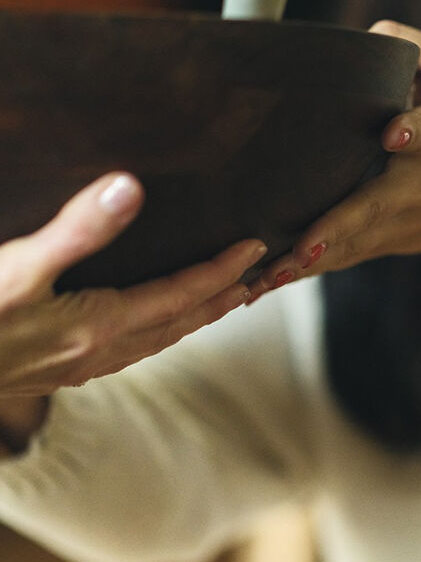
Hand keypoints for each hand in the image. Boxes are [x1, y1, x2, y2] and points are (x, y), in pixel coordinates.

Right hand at [0, 172, 264, 446]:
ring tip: (217, 300)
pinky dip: (153, 333)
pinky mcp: (53, 374)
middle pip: (180, 323)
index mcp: (99, 326)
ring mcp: (76, 369)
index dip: (222, 269)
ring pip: (154, 341)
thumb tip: (129, 188)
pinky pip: (125, 351)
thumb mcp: (17, 266)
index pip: (182, 294)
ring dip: (191, 318)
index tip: (256, 247)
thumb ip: (77, 230)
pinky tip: (144, 328)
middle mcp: (97, 353)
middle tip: (257, 278)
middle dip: (221, 298)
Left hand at [256, 21, 420, 298]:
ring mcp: (395, 220)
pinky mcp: (377, 242)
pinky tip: (259, 287)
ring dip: (309, 262)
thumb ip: (410, 44)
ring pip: (350, 244)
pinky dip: (302, 274)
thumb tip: (363, 41)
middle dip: (340, 226)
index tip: (392, 135)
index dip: (410, 132)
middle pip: (375, 206)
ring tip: (265, 276)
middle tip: (306, 243)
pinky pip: (338, 260)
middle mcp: (415, 184)